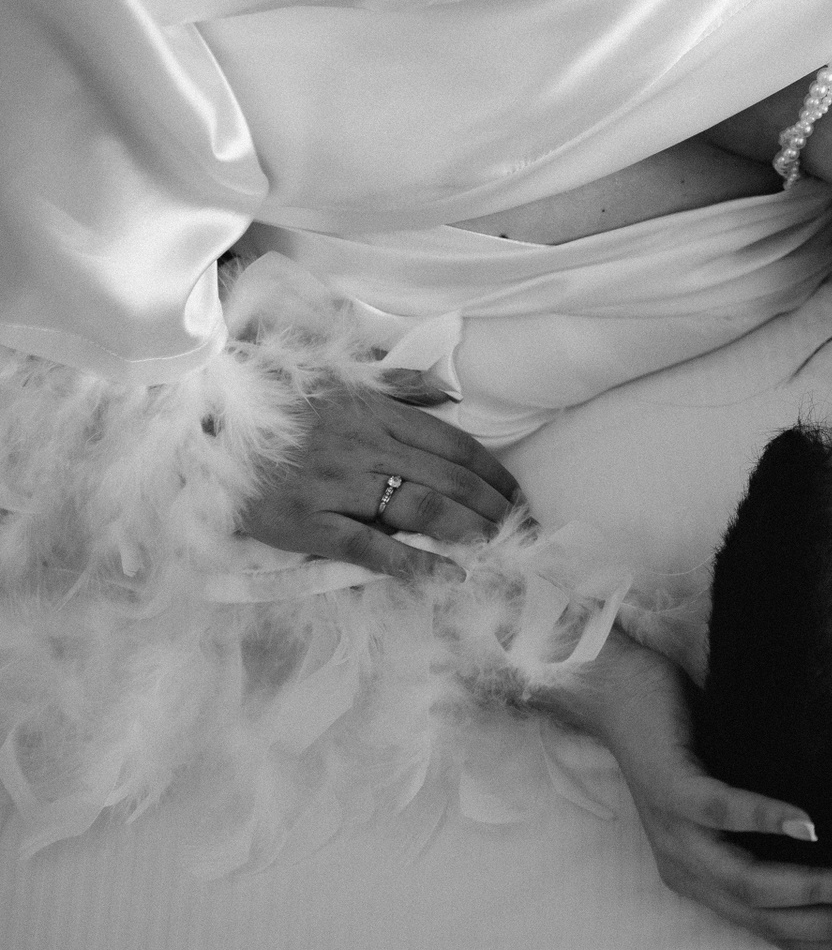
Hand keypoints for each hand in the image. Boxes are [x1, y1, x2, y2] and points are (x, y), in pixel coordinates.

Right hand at [237, 375, 518, 577]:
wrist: (194, 417)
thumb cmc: (268, 395)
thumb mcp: (334, 374)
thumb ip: (394, 383)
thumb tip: (446, 390)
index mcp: (373, 412)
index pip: (452, 443)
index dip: (491, 471)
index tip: (516, 492)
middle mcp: (364, 446)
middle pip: (447, 478)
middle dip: (491, 505)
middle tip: (521, 527)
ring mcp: (336, 484)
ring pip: (420, 508)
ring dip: (468, 530)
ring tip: (499, 547)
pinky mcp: (305, 521)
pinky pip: (368, 546)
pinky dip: (413, 563)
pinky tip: (448, 575)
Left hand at [567, 635, 831, 949]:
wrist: (616, 690)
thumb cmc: (687, 737)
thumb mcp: (733, 795)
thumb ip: (769, 824)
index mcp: (705, 880)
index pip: (776, 929)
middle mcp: (689, 870)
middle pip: (769, 919)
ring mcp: (676, 832)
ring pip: (749, 880)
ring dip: (814, 887)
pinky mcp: (670, 787)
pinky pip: (721, 811)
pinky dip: (768, 820)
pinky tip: (809, 823)